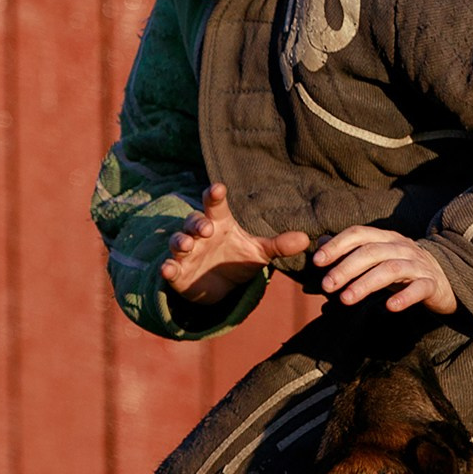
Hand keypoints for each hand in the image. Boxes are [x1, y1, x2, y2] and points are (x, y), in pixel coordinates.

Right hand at [162, 183, 310, 305]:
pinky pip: (168, 267)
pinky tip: (167, 269)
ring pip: (179, 241)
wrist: (217, 286)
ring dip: (181, 242)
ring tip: (188, 246)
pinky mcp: (177, 271)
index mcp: (220, 223)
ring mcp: (186, 252)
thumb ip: (279, 245)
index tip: (218, 187)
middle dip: (198, 223)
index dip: (214, 195)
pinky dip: (167, 268)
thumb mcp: (258, 253)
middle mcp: (200, 234)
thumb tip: (305, 239)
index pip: (215, 204)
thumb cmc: (236, 259)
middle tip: (207, 228)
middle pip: (194, 220)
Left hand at [311, 226, 457, 314]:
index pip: (360, 234)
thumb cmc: (402, 269)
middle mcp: (401, 247)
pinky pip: (419, 288)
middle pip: (372, 251)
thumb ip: (349, 251)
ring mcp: (418, 264)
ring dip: (366, 283)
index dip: (337, 245)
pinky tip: (390, 307)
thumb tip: (319, 244)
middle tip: (326, 286)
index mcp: (386, 238)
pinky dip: (404, 297)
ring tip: (346, 299)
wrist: (444, 279)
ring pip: (391, 269)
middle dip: (346, 267)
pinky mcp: (431, 284)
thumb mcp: (375, 257)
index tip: (317, 261)